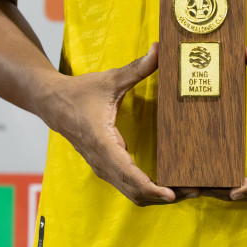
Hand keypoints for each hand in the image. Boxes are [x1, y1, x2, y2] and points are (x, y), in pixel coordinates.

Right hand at [38, 45, 182, 205]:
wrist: (51, 103)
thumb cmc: (79, 92)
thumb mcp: (109, 80)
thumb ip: (137, 68)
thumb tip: (160, 50)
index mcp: (102, 142)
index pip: (128, 172)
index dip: (150, 186)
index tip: (170, 194)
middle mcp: (102, 160)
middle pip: (134, 191)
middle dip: (163, 195)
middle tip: (194, 190)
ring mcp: (102, 167)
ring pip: (131, 193)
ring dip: (157, 196)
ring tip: (186, 190)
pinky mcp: (105, 167)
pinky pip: (127, 186)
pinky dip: (147, 190)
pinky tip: (166, 184)